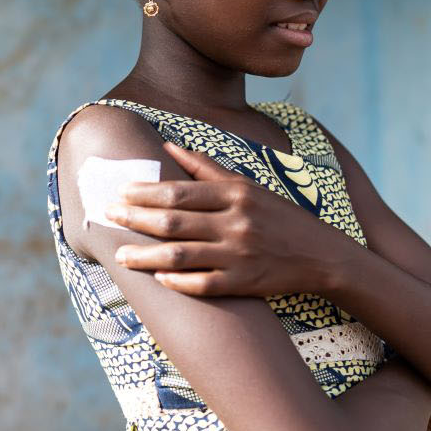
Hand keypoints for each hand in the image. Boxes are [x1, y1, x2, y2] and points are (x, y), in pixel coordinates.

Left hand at [106, 141, 356, 297]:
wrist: (322, 255)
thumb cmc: (278, 216)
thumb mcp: (248, 186)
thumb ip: (207, 167)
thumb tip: (168, 145)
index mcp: (236, 194)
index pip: (180, 192)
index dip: (145, 193)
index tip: (119, 192)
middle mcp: (237, 222)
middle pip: (174, 222)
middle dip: (135, 220)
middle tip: (108, 218)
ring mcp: (240, 254)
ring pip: (182, 256)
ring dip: (146, 256)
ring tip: (121, 255)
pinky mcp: (245, 283)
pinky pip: (204, 284)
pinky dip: (180, 282)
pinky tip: (159, 279)